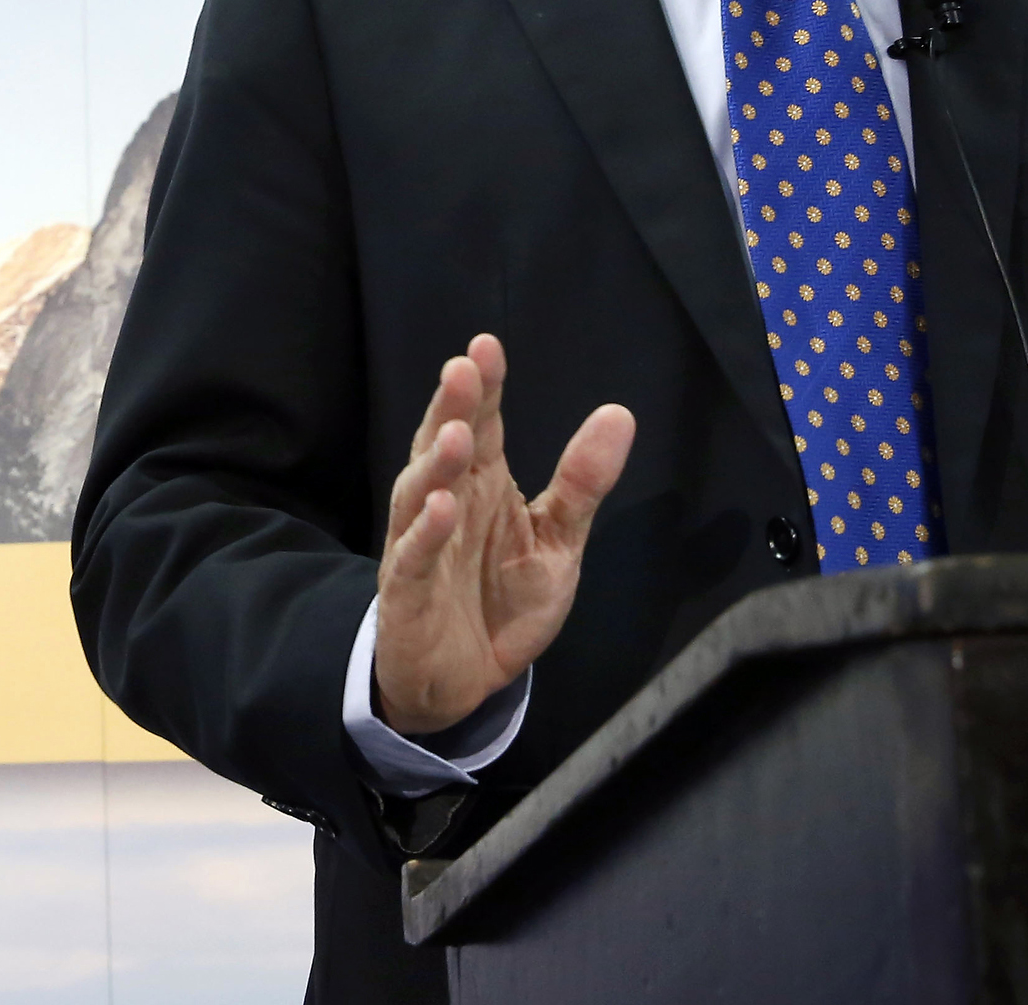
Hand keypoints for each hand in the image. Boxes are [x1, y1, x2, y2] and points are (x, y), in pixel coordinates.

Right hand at [372, 334, 634, 735]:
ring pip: (420, 494)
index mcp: (481, 485)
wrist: (464, 683)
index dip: (484, 386)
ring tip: (459, 433)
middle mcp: (446, 504)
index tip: (487, 345)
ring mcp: (421, 547)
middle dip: (452, 407)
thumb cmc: (503, 601)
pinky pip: (412, 559)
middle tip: (464, 369)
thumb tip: (619, 413)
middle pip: (443, 446)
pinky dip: (424, 535)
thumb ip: (582, 483)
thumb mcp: (558, 541)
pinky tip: (442, 509)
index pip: (482, 424)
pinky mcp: (408, 594)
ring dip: (437, 463)